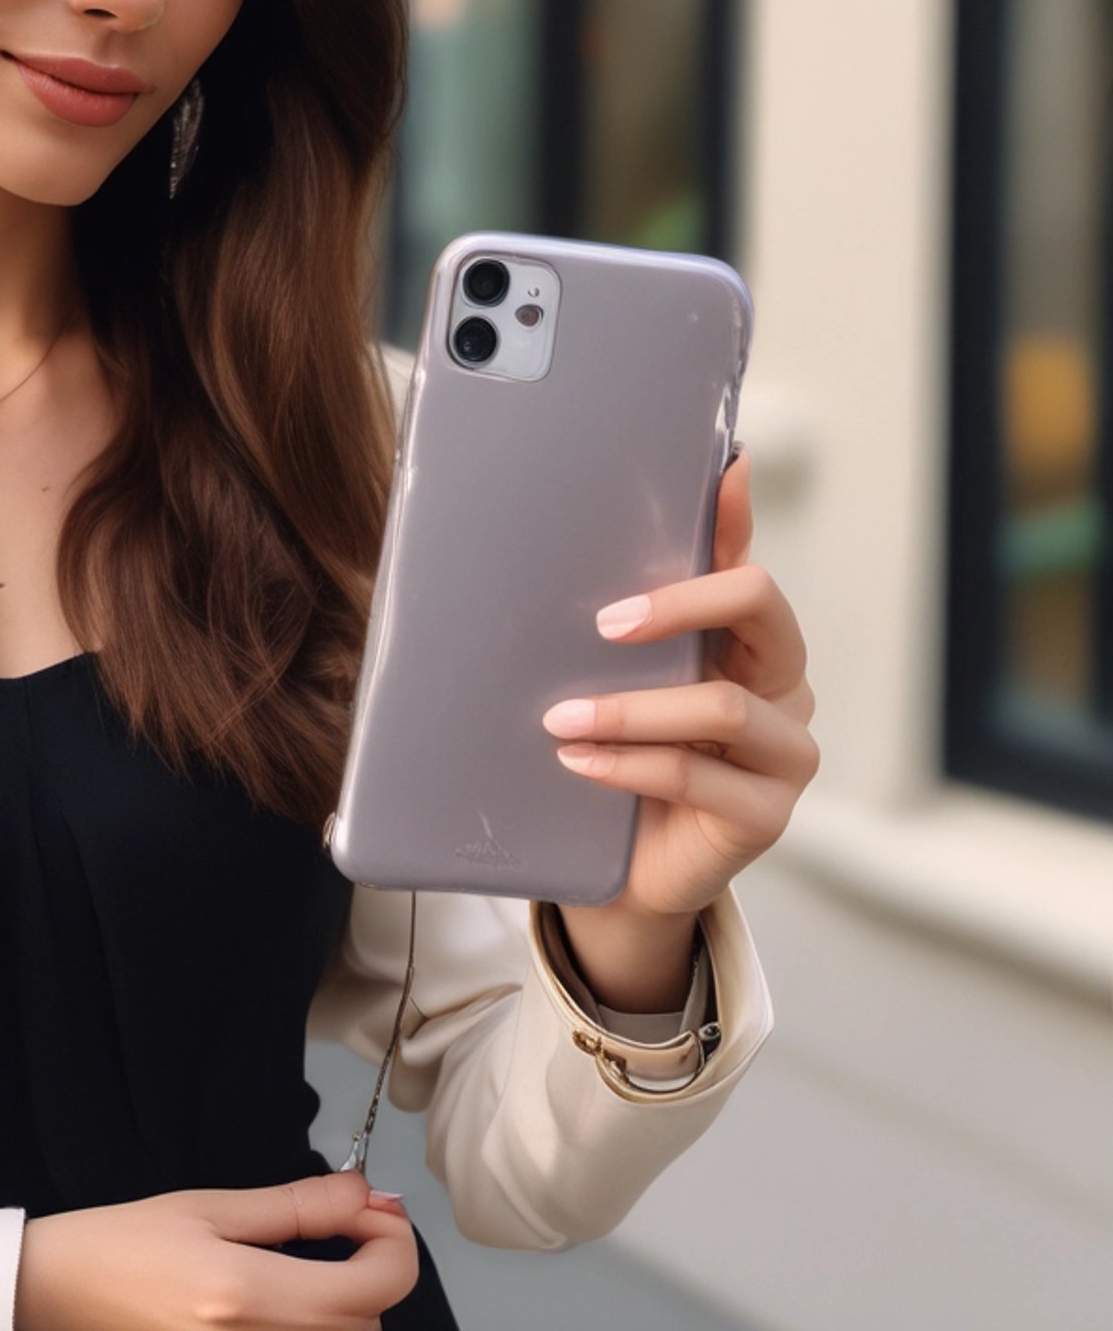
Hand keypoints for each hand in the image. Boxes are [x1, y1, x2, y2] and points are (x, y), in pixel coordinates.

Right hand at [12, 1167, 416, 1330]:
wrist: (55, 1293)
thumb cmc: (124, 1241)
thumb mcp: (208, 1206)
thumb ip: (294, 1206)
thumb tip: (363, 1192)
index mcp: (245, 1294)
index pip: (373, 1288)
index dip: (394, 1245)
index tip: (374, 1210)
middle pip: (366, 1328)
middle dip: (372, 1274)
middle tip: (346, 1230)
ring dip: (345, 1311)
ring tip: (316, 1268)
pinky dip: (309, 1329)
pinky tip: (289, 1303)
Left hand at [539, 446, 820, 923]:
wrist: (628, 864)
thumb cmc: (630, 752)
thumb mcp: (630, 674)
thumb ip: (640, 606)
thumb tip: (649, 506)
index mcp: (755, 643)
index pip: (749, 565)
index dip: (730, 522)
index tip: (702, 482)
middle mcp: (785, 690)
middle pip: (761, 610)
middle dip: (681, 604)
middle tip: (603, 624)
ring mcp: (787, 756)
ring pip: (721, 707)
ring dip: (630, 709)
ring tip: (559, 718)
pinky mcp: (766, 817)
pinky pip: (695, 778)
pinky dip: (626, 764)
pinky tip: (576, 760)